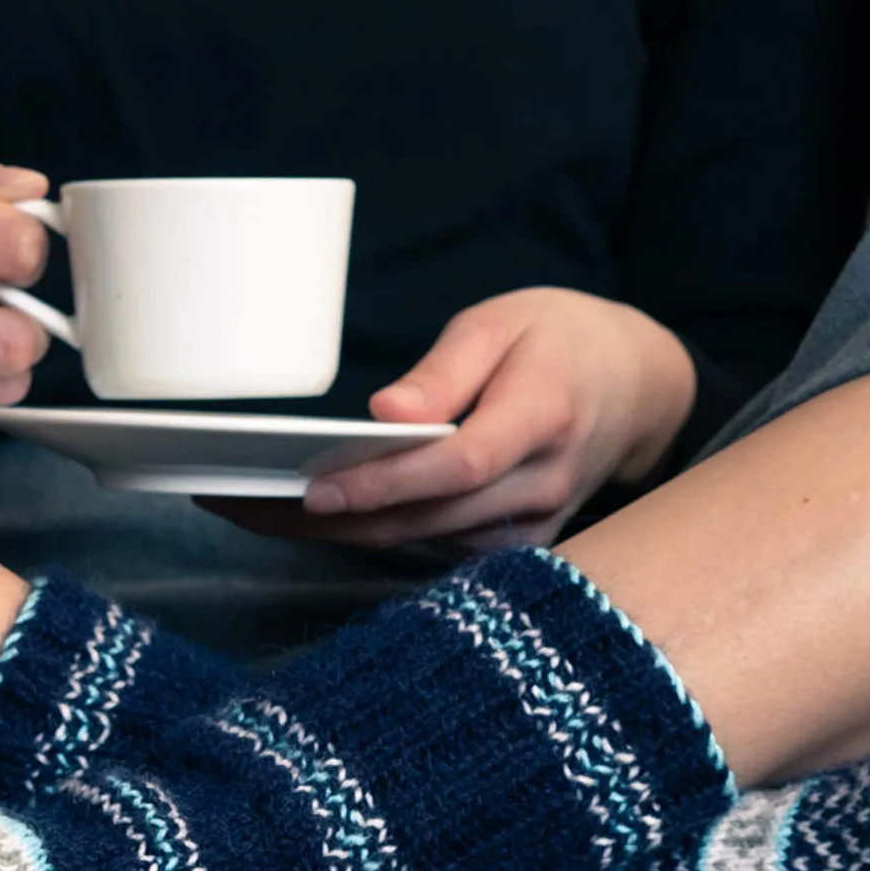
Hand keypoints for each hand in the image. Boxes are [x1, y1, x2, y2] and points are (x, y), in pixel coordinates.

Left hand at [207, 288, 697, 551]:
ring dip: (332, 533)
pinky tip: (305, 517)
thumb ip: (445, 369)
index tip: (312, 488)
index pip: (455, 466)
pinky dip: (369, 533)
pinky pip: (431, 547)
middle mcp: (540, 486)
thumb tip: (385, 414)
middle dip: (325, 520)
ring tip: (246, 506)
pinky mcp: (515, 547)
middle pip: (423, 518)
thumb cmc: (557, 342)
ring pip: (417, 541)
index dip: (383, 484)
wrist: (634, 389)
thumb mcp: (501, 323)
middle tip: (235, 501)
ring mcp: (531, 527)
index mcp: (543, 417)